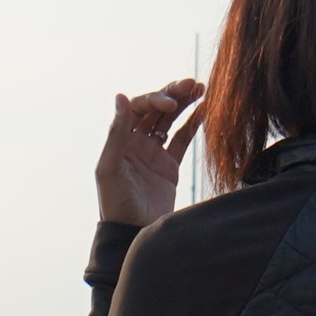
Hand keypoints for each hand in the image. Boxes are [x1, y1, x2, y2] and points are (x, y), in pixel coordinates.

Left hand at [95, 78, 204, 225]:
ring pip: (170, 120)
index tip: (170, 103)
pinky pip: (182, 139)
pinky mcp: (169, 166)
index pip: (138, 108)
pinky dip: (193, 123)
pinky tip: (205, 109)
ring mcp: (153, 153)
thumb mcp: (110, 166)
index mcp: (120, 139)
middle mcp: (135, 142)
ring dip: (184, 103)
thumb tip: (120, 96)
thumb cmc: (116, 201)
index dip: (154, 100)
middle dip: (173, 94)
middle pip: (155, 109)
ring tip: (202, 88)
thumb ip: (116, 132)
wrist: (133, 232)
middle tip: (193, 84)